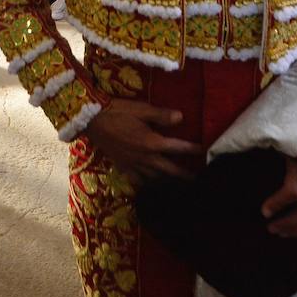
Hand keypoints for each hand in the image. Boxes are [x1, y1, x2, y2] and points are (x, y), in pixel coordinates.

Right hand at [82, 99, 201, 182]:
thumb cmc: (117, 111)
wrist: (91, 120)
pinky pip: (137, 180)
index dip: (193, 150)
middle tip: (198, 182)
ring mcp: (133, 165)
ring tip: (179, 187)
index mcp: (152, 143)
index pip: (178, 148)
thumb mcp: (141, 109)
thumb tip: (182, 117)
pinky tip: (150, 187)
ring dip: (168, 183)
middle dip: (185, 176)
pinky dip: (146, 185)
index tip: (206, 152)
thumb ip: (161, 115)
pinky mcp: (122, 166)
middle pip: (170, 170)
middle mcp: (145, 158)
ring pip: (155, 179)